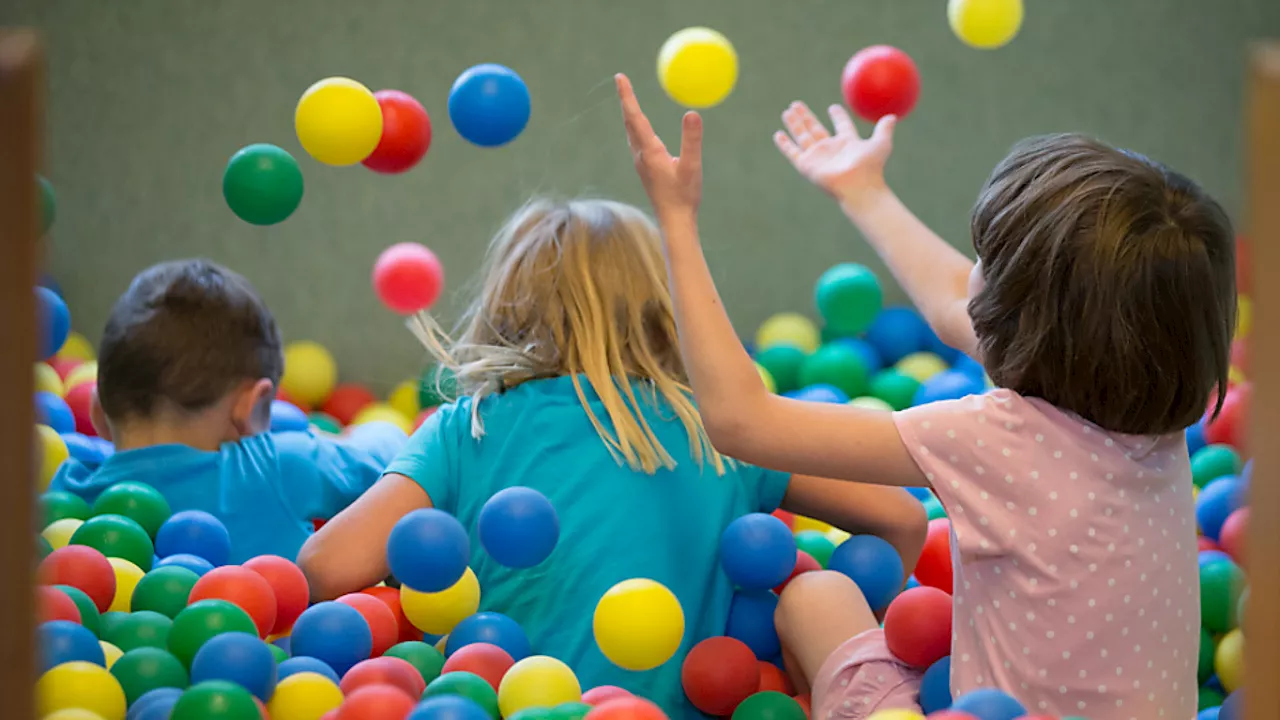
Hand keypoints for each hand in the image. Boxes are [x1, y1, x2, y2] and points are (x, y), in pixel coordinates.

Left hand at [616, 73, 701, 221]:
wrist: (674, 222)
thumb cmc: (684, 196)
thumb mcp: (692, 166)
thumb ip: (691, 140)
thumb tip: (692, 112)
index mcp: (650, 151)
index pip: (635, 116)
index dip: (627, 95)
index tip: (620, 76)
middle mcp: (641, 155)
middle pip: (629, 121)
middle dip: (626, 99)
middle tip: (622, 80)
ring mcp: (642, 163)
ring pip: (631, 132)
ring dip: (629, 113)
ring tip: (627, 99)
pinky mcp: (646, 169)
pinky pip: (637, 141)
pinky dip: (636, 126)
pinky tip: (640, 128)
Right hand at [775, 102, 895, 204]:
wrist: (858, 186)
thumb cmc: (871, 167)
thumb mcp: (880, 144)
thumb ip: (884, 129)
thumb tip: (893, 116)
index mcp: (847, 143)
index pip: (841, 126)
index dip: (837, 116)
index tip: (833, 108)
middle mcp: (830, 149)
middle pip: (815, 128)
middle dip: (806, 116)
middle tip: (797, 103)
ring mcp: (817, 157)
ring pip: (802, 136)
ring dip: (794, 123)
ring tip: (787, 110)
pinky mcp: (807, 165)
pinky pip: (793, 152)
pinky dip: (784, 144)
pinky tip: (778, 134)